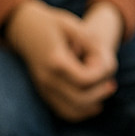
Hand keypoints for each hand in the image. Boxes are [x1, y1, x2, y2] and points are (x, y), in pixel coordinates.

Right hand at [5, 0, 118, 120]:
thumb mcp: (72, 24)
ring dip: (93, 104)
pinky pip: (64, 111)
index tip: (103, 61)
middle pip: (80, 98)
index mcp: (55, 60)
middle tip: (111, 83)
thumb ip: (90, 42)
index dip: (100, 73)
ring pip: (73, 111)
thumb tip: (103, 64)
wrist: (23, 28)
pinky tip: (96, 103)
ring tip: (104, 91)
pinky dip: (82, 111)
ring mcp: (44, 88)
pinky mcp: (44, 93)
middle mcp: (47, 78)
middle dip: (100, 92)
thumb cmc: (51, 23)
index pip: (84, 79)